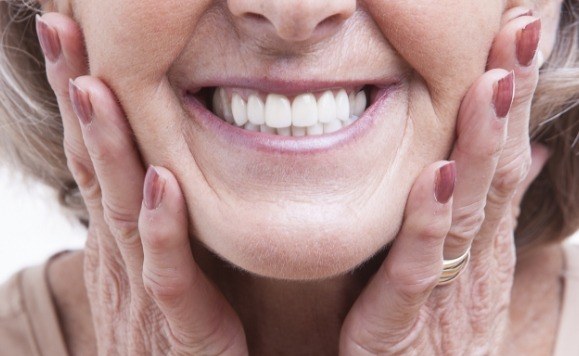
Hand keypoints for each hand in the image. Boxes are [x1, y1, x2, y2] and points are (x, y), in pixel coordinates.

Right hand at [37, 13, 247, 354]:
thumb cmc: (176, 329)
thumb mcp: (159, 263)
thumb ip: (156, 218)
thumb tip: (157, 166)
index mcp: (120, 234)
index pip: (96, 153)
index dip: (83, 95)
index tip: (73, 34)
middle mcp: (122, 251)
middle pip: (94, 162)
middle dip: (76, 95)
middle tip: (59, 27)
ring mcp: (144, 284)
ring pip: (121, 205)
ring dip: (107, 144)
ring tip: (94, 86)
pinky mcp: (179, 319)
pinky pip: (168, 269)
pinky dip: (162, 225)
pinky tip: (161, 182)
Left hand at [340, 9, 547, 354]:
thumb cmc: (435, 331)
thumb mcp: (468, 266)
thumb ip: (490, 210)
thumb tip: (532, 151)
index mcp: (484, 240)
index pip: (506, 156)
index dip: (515, 97)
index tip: (524, 30)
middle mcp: (474, 256)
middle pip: (497, 168)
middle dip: (510, 98)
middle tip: (524, 26)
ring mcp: (446, 286)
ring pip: (468, 207)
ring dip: (482, 143)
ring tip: (494, 82)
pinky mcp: (404, 317)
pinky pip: (419, 264)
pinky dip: (429, 219)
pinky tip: (436, 174)